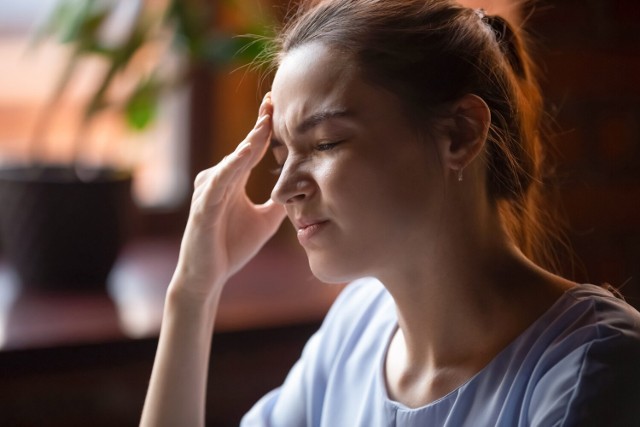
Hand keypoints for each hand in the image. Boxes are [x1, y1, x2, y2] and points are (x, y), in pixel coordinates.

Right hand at [171, 94, 285, 299]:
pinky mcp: (202, 206)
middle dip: (259, 125)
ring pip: (232, 160)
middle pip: (243, 147)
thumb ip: (278, 204)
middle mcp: (218, 179)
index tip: (278, 105)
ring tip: (267, 121)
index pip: (251, 148)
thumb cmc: (230, 247)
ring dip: (249, 141)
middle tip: (274, 98)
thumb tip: (299, 192)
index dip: (264, 127)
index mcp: (232, 181)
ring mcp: (208, 191)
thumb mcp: (265, 222)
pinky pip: (219, 181)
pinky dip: (232, 166)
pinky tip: (246, 153)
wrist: (208, 276)